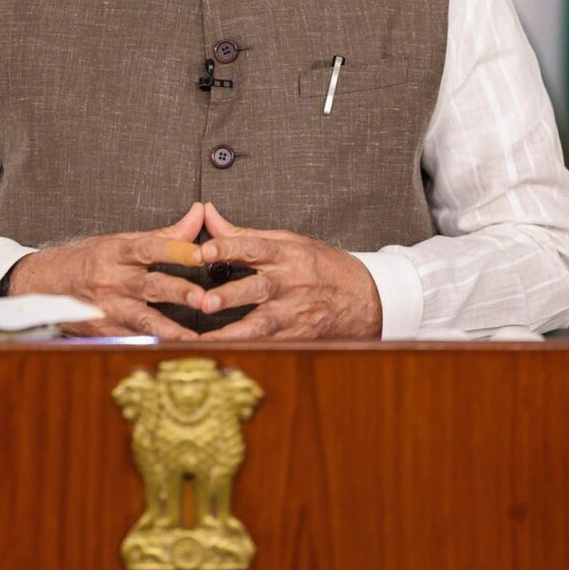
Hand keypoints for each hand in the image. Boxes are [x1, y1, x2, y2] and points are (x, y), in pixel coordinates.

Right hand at [7, 202, 205, 339]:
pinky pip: (132, 339)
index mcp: (115, 252)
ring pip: (142, 320)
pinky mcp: (104, 332)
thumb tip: (199, 213)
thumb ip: (165, 233)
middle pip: (149, 286)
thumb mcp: (121, 240)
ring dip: (170, 330)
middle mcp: (111, 280)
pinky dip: (153, 346)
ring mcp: (106, 309)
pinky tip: (173, 354)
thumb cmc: (86, 259)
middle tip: (205, 299)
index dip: (175, 250)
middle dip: (178, 293)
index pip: (149, 247)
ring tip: (195, 338)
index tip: (200, 253)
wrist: (42, 285)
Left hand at [195, 203, 381, 340]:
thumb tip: (208, 214)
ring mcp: (295, 312)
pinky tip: (226, 355)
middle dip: (231, 296)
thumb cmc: (323, 266)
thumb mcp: (289, 241)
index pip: (254, 247)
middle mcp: (290, 283)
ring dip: (234, 333)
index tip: (204, 250)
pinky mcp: (298, 336)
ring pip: (262, 324)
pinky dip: (248, 350)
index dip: (229, 248)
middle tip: (204, 302)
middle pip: (258, 289)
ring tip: (207, 340)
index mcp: (287, 254)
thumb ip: (243, 233)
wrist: (364, 297)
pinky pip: (269, 344)